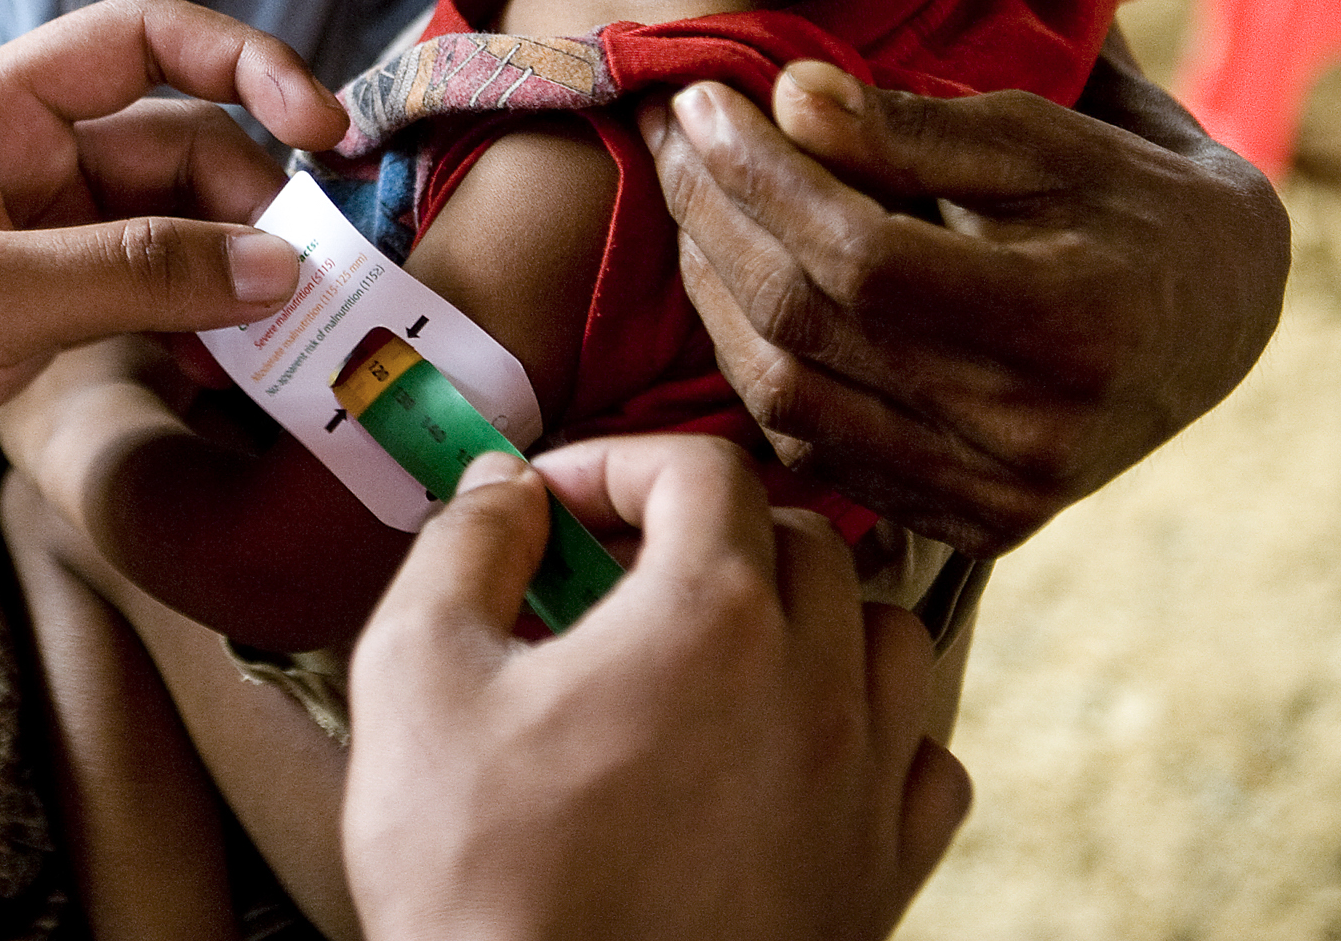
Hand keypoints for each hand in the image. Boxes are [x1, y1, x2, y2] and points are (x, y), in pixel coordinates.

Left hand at [0, 0, 350, 596]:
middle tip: (318, 280)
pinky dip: (198, 326)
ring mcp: (25, 245)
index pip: (144, 39)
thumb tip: (276, 264)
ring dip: (235, 272)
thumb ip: (132, 273)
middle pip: (178, 143)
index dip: (245, 63)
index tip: (322, 130)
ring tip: (288, 338)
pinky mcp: (27, 322)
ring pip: (171, 229)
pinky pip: (144, 299)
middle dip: (254, 199)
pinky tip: (234, 373)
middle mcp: (13, 163)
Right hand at [346, 437, 968, 940]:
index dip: (613, 463)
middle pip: (798, 538)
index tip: (552, 508)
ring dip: (806, 612)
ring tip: (717, 645)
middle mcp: (815, 685)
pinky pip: (924, 760)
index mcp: (710, 615)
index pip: (697, 469)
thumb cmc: (480, 877)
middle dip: (701, 529)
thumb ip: (464, 545)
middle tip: (612, 572)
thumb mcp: (416, 675)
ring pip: (885, 634)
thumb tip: (503, 486)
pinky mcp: (882, 876)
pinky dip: (871, 729)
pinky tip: (793, 747)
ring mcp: (862, 785)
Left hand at [641, 46, 1289, 554]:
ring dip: (709, 288)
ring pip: (787, 397)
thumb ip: (918, 126)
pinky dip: (750, 362)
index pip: (863, 256)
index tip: (701, 96)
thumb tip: (789, 95)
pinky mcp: (970, 523)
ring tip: (685, 195)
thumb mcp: (1048, 136)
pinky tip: (727, 282)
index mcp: (1073, 322)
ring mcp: (1000, 495)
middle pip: (810, 324)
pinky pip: (812, 448)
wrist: (1222, 317)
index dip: (763, 174)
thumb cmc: (1129, 198)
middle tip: (669, 130)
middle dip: (714, 213)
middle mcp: (1036, 433)